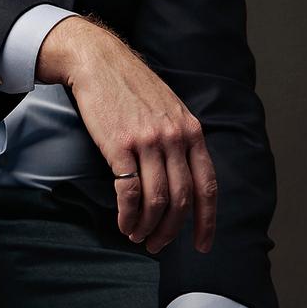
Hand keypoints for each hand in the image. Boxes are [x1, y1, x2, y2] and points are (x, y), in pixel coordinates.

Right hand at [37, 17, 216, 255]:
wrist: (100, 62)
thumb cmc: (133, 88)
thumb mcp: (170, 109)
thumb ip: (182, 140)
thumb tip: (186, 178)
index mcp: (192, 131)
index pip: (207, 186)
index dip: (207, 221)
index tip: (201, 244)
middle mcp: (175, 138)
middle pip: (182, 199)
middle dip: (171, 231)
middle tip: (158, 245)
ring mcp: (148, 142)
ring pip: (156, 200)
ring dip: (147, 227)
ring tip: (138, 236)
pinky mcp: (120, 146)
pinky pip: (129, 192)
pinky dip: (128, 215)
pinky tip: (124, 223)